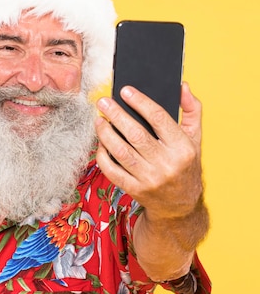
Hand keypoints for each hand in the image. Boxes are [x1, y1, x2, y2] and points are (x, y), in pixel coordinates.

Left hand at [95, 82, 203, 220]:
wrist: (179, 207)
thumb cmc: (185, 166)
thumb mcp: (195, 139)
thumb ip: (192, 110)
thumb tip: (182, 86)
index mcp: (183, 148)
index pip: (159, 118)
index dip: (140, 102)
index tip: (125, 91)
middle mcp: (166, 164)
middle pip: (136, 134)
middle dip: (116, 115)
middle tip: (103, 101)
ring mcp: (149, 179)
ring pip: (121, 152)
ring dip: (105, 134)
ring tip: (99, 120)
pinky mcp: (135, 190)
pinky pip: (112, 171)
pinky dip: (102, 156)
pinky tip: (100, 143)